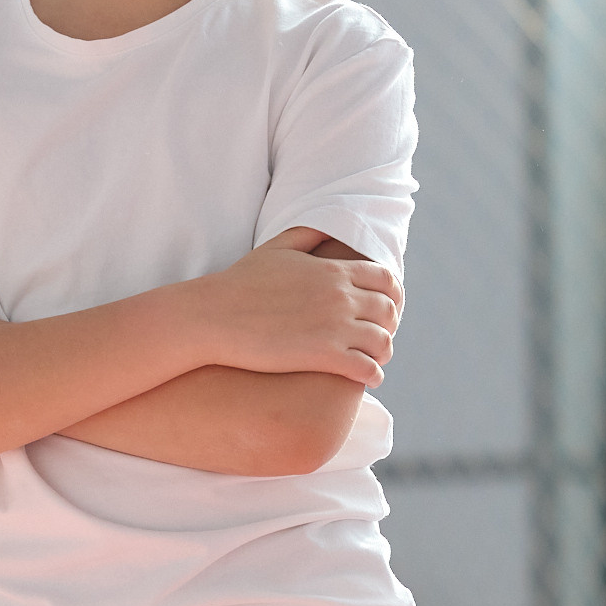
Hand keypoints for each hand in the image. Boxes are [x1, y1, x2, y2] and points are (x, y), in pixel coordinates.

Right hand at [191, 245, 402, 386]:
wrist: (213, 316)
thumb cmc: (239, 283)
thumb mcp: (276, 248)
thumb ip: (308, 234)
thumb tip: (327, 228)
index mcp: (333, 271)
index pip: (386, 280)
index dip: (392, 295)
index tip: (388, 307)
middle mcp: (340, 296)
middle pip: (388, 311)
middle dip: (390, 324)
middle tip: (383, 335)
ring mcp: (334, 326)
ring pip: (382, 342)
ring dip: (384, 352)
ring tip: (377, 359)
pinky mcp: (323, 355)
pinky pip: (366, 368)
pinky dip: (374, 374)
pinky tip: (369, 377)